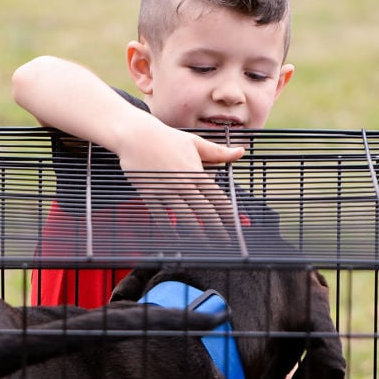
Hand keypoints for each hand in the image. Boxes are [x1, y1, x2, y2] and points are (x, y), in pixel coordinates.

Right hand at [116, 118, 244, 240]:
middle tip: (224, 239)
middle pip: (203, 209)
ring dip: (195, 231)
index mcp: (195, 171)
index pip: (215, 196)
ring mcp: (165, 190)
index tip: (234, 223)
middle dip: (215, 226)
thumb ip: (218, 152)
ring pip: (184, 215)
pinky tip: (176, 236)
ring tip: (204, 242)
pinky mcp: (150, 194)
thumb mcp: (195, 142)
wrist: (137, 136)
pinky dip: (169, 227)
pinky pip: (161, 215)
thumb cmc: (167, 138)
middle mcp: (182, 183)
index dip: (226, 211)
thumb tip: (241, 152)